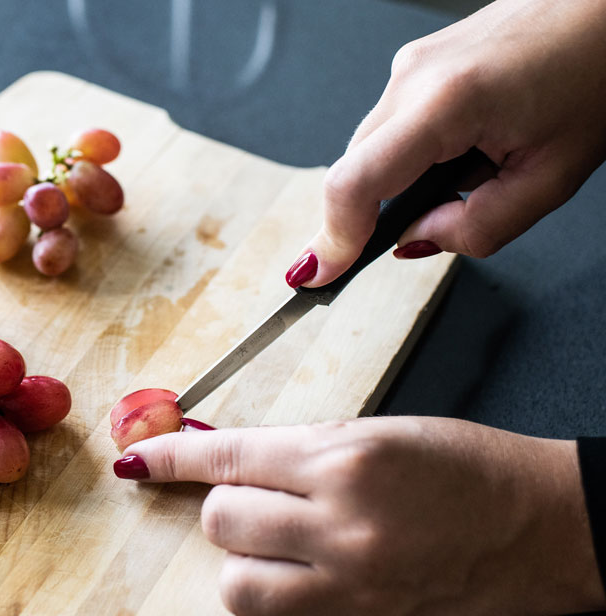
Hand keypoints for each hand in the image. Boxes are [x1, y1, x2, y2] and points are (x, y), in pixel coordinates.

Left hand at [113, 416, 604, 615]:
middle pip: (221, 524)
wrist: (537, 526)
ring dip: (246, 567)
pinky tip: (307, 600)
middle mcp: (343, 527)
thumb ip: (290, 449)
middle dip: (228, 511)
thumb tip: (212, 455)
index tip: (136, 461)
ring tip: (282, 555)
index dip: (170, 457)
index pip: (228, 459)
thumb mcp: (373, 432)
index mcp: (343, 461)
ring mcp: (355, 593)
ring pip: (237, 589)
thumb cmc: (458, 466)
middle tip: (263, 507)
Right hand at [286, 0, 605, 287]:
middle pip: (354, 169)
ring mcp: (410, 64)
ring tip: (472, 175)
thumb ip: (479, 228)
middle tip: (411, 238)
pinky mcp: (417, 61)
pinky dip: (413, 155)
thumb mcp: (552, 177)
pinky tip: (466, 150)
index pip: (355, 183)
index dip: (332, 238)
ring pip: (371, 149)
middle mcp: (413, 76)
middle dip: (371, 215)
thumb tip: (418, 240)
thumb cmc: (596, 70)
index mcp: (446, 103)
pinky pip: (391, 126)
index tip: (317, 274)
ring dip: (401, 182)